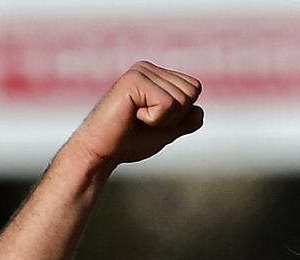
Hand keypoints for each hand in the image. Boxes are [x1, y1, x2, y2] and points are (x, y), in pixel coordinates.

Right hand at [67, 60, 203, 166]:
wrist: (100, 152)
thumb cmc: (129, 141)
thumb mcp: (166, 131)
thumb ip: (185, 121)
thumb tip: (199, 110)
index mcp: (155, 75)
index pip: (193, 89)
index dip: (181, 114)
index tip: (153, 120)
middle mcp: (148, 68)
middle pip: (191, 92)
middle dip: (174, 117)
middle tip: (145, 121)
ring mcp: (140, 71)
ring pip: (181, 100)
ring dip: (163, 119)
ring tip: (137, 118)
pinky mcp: (133, 80)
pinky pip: (168, 104)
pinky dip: (155, 119)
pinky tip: (133, 117)